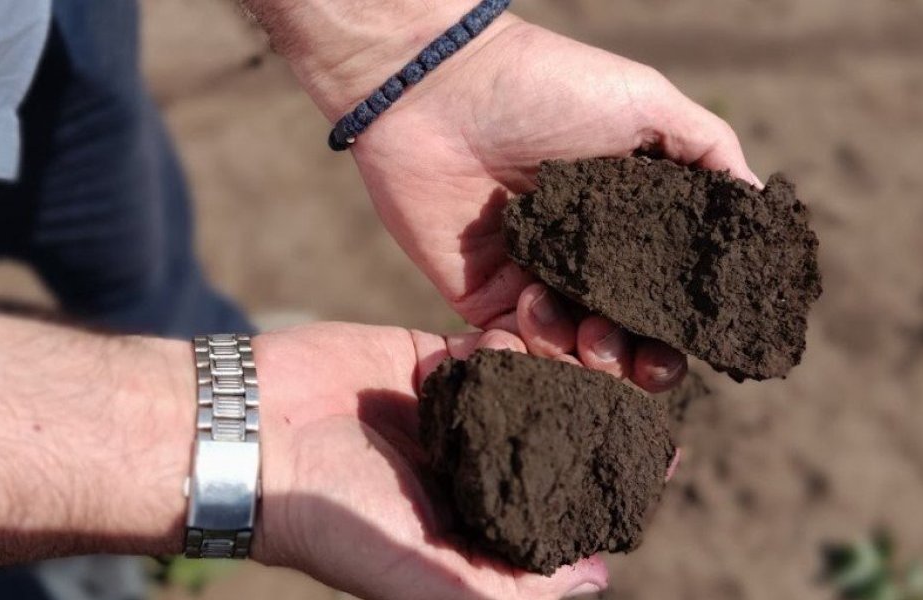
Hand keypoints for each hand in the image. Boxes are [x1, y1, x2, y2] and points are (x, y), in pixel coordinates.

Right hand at [249, 323, 617, 598]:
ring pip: (538, 382)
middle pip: (563, 434)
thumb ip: (509, 588)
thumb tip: (597, 582)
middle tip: (646, 382)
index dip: (617, 479)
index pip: (567, 504)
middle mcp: (479, 467)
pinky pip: (495, 343)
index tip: (665, 452)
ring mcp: (462, 411)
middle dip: (604, 409)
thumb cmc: (338, 518)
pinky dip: (515, 335)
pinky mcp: (437, 360)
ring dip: (564, 364)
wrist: (257, 435)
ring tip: (592, 346)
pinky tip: (526, 328)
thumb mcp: (426, 575)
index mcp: (483, 523)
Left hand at [343, 15, 757, 390]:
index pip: (670, 293)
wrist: (440, 89)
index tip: (699, 342)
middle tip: (634, 354)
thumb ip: (709, 155)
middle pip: (626, 337)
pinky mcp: (482, 298)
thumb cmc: (548, 87)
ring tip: (587, 334)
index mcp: (631, 223)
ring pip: (573, 353)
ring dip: (589, 357)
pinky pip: (513, 349)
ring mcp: (534, 281)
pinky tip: (533, 312)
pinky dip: (530, 350)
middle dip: (638, 360)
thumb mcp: (647, 104)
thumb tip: (764, 208)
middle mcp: (586, 260)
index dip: (687, 327)